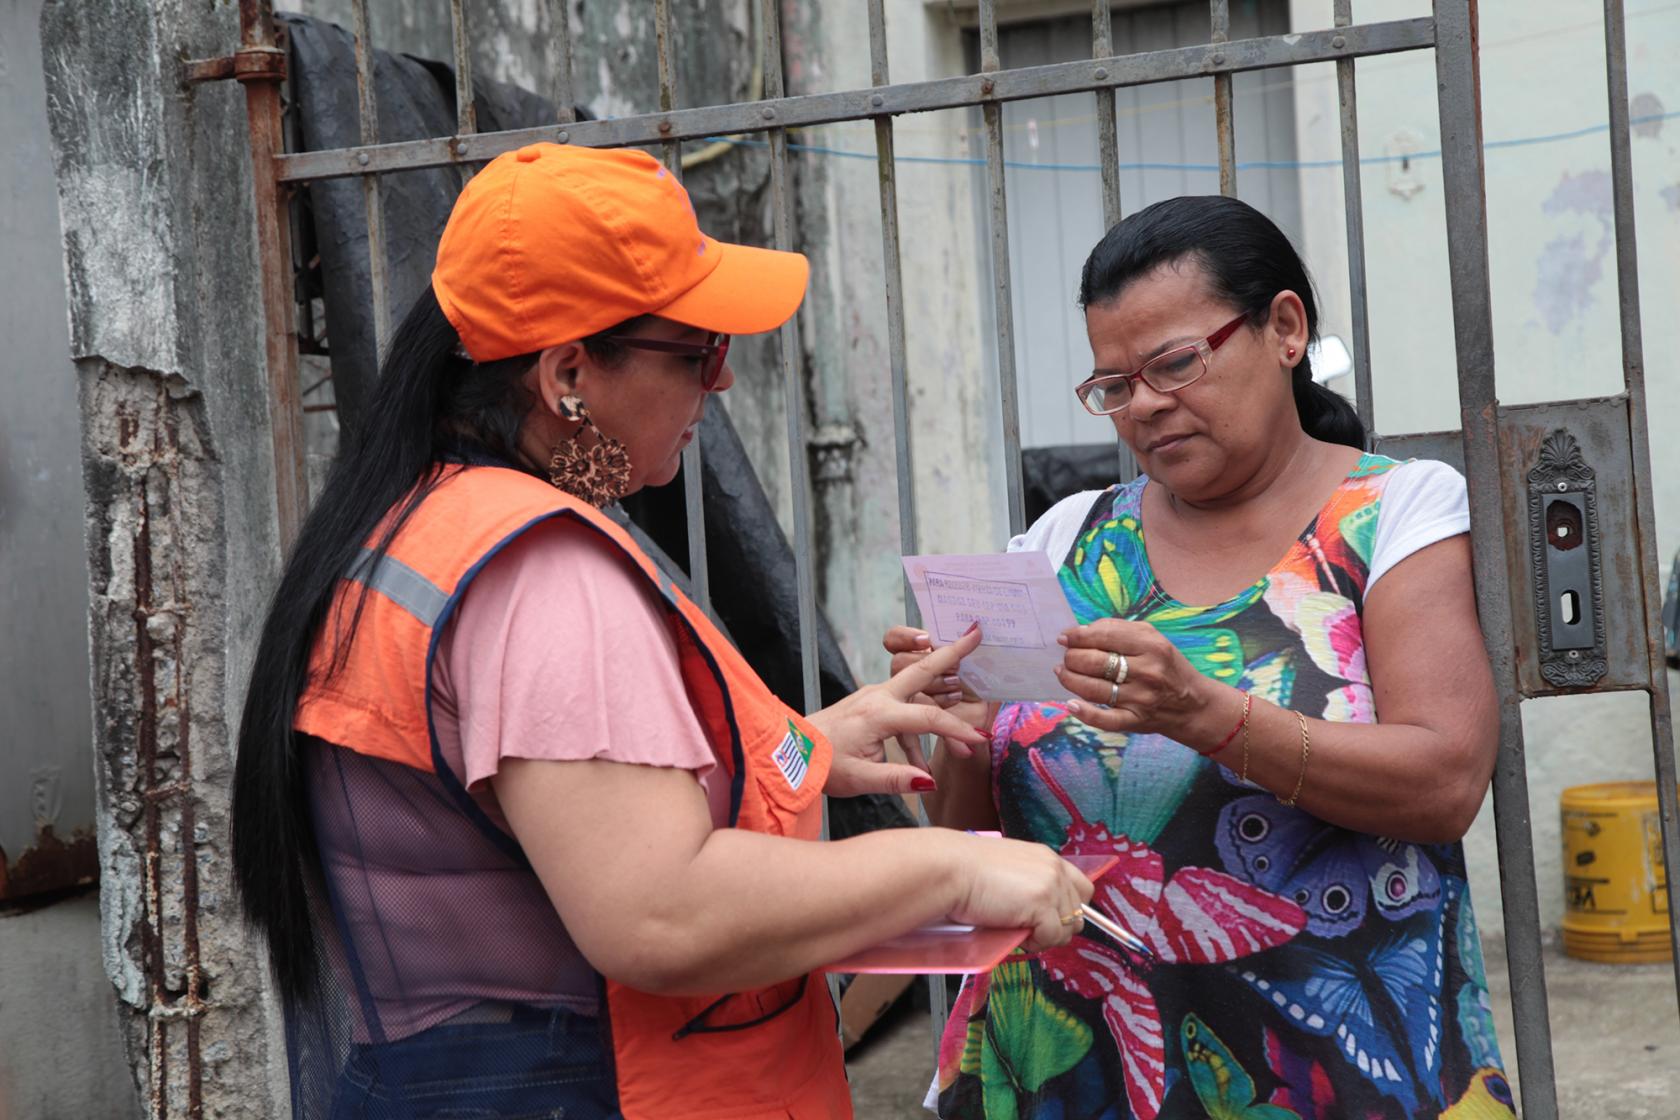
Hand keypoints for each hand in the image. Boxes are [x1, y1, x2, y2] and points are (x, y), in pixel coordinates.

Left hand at [813, 626, 991, 797]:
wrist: (793, 750)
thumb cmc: (823, 765)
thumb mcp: (860, 779)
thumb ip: (897, 780)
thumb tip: (930, 781)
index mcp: (878, 715)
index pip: (928, 719)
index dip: (957, 730)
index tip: (981, 741)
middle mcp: (878, 697)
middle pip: (922, 669)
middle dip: (952, 651)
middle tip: (976, 632)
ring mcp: (874, 695)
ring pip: (917, 686)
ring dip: (943, 689)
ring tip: (967, 698)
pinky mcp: (872, 702)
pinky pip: (905, 706)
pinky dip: (919, 724)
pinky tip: (923, 761)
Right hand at [944, 833, 1093, 951]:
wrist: (951, 869)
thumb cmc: (967, 871)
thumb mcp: (1009, 870)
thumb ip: (1031, 885)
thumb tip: (1041, 915)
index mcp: (1047, 858)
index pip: (1082, 889)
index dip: (1069, 909)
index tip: (1049, 920)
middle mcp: (1055, 870)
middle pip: (1078, 914)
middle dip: (1056, 928)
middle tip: (1028, 929)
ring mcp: (1051, 886)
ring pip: (1068, 929)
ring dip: (1046, 937)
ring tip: (1018, 931)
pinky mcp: (1042, 905)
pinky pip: (1052, 937)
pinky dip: (1035, 943)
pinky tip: (1014, 933)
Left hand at [1054, 619, 1229, 745]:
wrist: (1193, 705)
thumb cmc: (1166, 666)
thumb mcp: (1153, 639)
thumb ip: (1119, 630)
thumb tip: (1080, 632)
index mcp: (1151, 646)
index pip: (1104, 635)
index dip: (1078, 636)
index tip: (1064, 638)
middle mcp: (1147, 672)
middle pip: (1094, 662)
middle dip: (1072, 658)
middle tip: (1067, 658)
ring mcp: (1140, 699)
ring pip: (1093, 689)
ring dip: (1069, 680)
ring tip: (1063, 673)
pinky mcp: (1135, 721)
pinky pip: (1105, 720)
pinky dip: (1084, 713)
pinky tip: (1071, 704)